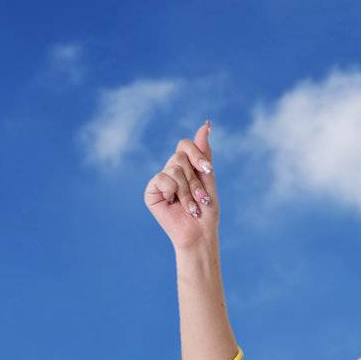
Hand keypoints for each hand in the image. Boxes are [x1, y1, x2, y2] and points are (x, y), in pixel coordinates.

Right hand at [144, 120, 219, 252]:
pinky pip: (163, 178)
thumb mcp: (208, 180)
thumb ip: (204, 154)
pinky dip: (174, 192)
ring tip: (192, 207)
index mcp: (184, 167)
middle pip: (180, 156)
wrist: (200, 235)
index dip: (198, 155)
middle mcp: (170, 171)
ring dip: (188, 191)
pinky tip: (175, 206)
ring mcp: (160, 181)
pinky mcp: (151, 191)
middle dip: (195, 180)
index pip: (185, 145)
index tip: (209, 170)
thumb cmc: (206, 212)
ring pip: (174, 168)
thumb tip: (205, 125)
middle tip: (201, 199)